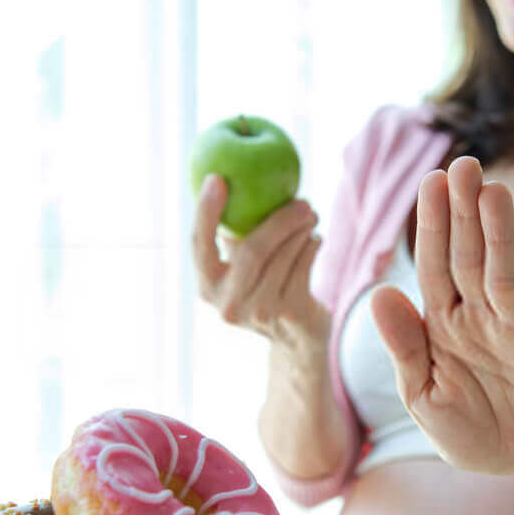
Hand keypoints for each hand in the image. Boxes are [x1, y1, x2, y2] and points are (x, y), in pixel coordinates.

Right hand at [192, 174, 327, 350]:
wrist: (297, 338)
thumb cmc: (267, 285)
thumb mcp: (244, 265)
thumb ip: (237, 233)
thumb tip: (236, 176)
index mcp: (208, 286)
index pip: (199, 245)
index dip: (205, 211)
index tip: (216, 178)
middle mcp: (229, 304)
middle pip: (252, 250)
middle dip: (279, 219)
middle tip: (301, 199)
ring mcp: (259, 313)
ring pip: (283, 256)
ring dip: (301, 229)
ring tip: (310, 215)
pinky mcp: (289, 315)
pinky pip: (303, 266)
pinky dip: (312, 247)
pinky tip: (315, 239)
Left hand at [370, 157, 513, 473]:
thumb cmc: (470, 427)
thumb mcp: (424, 394)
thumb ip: (405, 347)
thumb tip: (380, 292)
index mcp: (445, 322)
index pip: (436, 265)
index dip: (432, 225)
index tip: (429, 180)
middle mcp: (482, 316)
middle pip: (471, 257)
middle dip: (466, 214)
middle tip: (464, 165)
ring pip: (506, 275)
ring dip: (500, 235)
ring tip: (493, 192)